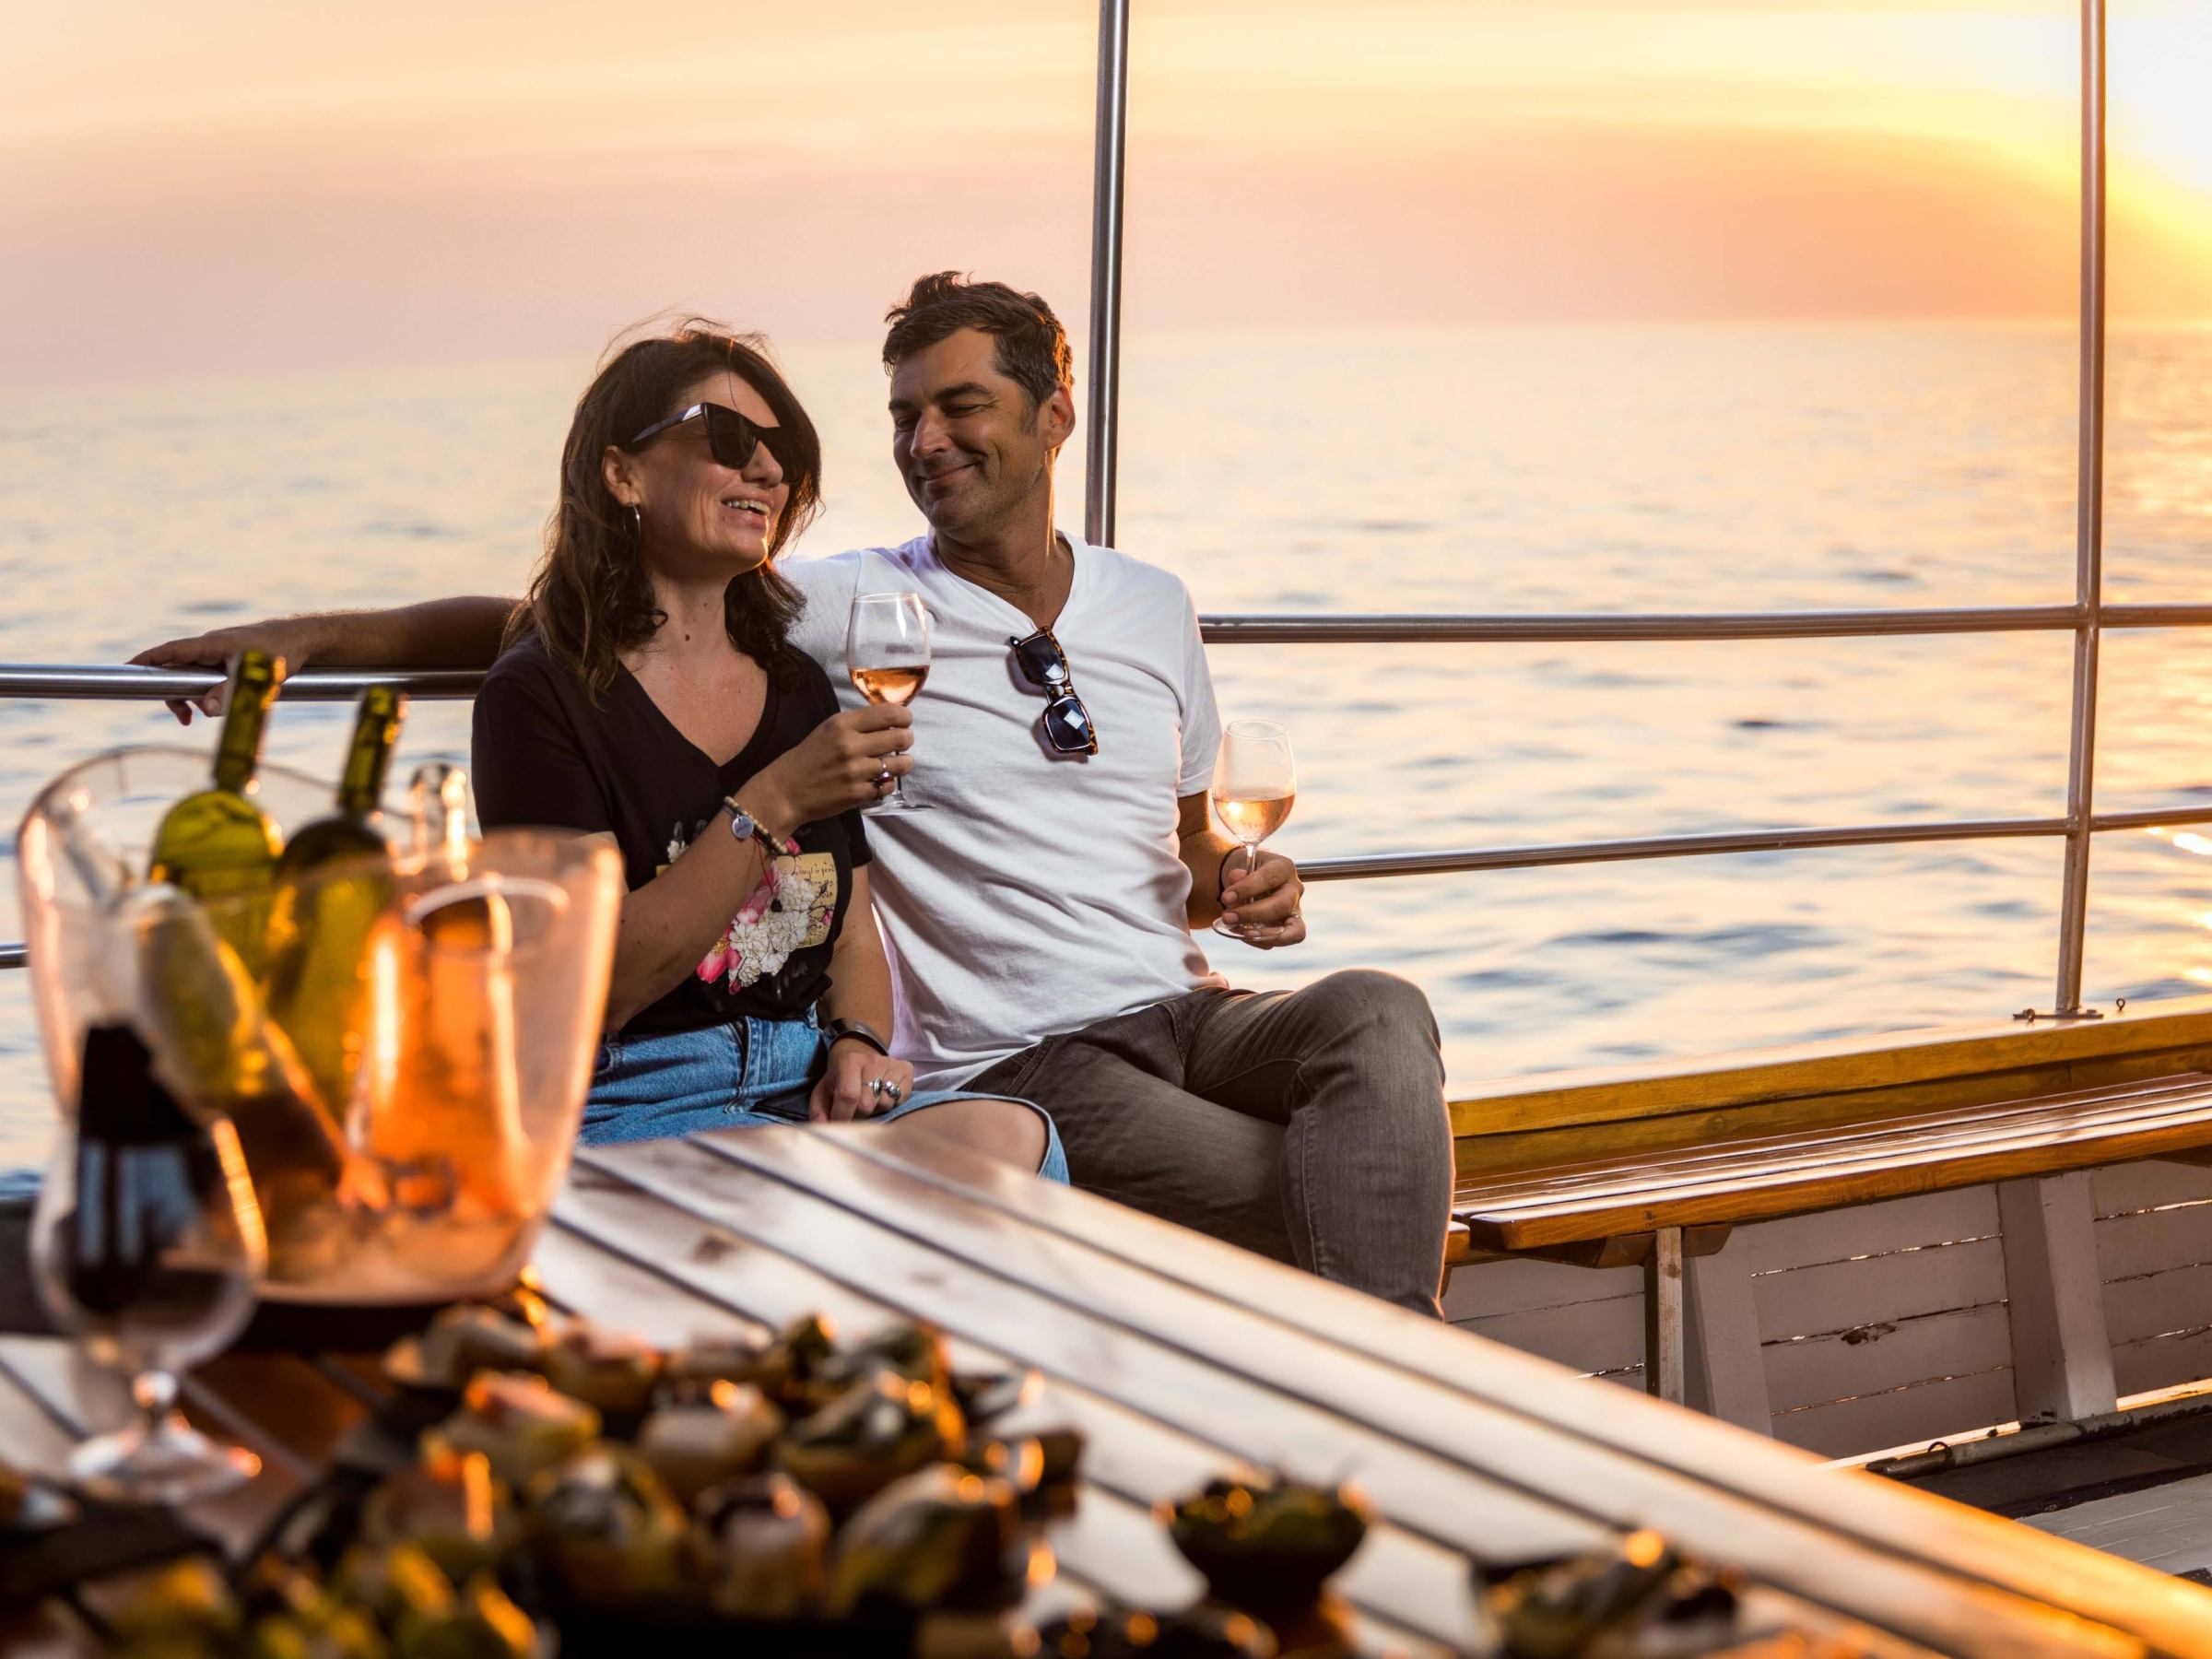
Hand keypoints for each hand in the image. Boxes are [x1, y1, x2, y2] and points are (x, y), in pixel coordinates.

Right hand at [130, 618, 323, 725]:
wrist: (303, 640)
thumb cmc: (280, 654)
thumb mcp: (255, 677)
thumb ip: (229, 694)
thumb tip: (203, 711)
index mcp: (212, 644)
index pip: (170, 651)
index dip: (147, 660)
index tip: (125, 670)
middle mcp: (210, 647)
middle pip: (176, 668)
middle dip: (171, 692)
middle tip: (181, 717)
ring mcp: (218, 654)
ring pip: (190, 676)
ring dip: (188, 697)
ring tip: (190, 720)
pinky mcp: (228, 661)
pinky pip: (205, 677)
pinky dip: (202, 693)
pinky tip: (206, 710)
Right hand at [749, 706, 913, 831]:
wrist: (785, 791)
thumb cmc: (808, 757)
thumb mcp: (828, 730)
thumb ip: (857, 724)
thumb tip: (891, 719)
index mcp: (842, 724)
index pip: (888, 713)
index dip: (904, 716)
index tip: (905, 721)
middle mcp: (851, 745)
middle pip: (900, 737)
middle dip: (907, 739)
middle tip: (903, 742)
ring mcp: (856, 771)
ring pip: (900, 763)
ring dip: (903, 763)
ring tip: (897, 763)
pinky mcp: (858, 793)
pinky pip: (888, 786)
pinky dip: (887, 784)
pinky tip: (879, 781)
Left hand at [810, 1038, 915, 1122]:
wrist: (860, 1053)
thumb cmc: (840, 1078)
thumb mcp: (823, 1091)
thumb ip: (818, 1111)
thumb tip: (822, 1127)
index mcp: (848, 1062)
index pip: (848, 1095)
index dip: (843, 1116)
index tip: (841, 1125)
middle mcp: (872, 1060)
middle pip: (867, 1104)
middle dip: (858, 1115)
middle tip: (854, 1112)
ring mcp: (891, 1064)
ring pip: (885, 1103)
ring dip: (875, 1110)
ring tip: (869, 1102)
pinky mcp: (906, 1069)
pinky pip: (900, 1100)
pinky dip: (891, 1104)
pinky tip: (882, 1096)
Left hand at [1220, 848, 1306, 947]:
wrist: (1247, 884)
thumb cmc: (1245, 874)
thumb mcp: (1239, 866)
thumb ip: (1237, 873)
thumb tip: (1236, 877)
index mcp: (1283, 868)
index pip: (1270, 877)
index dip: (1248, 888)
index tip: (1226, 897)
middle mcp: (1294, 890)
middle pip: (1282, 905)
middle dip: (1253, 914)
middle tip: (1227, 917)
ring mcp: (1294, 912)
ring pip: (1292, 930)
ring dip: (1262, 934)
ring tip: (1237, 931)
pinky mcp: (1288, 930)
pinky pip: (1279, 940)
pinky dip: (1259, 940)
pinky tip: (1241, 934)